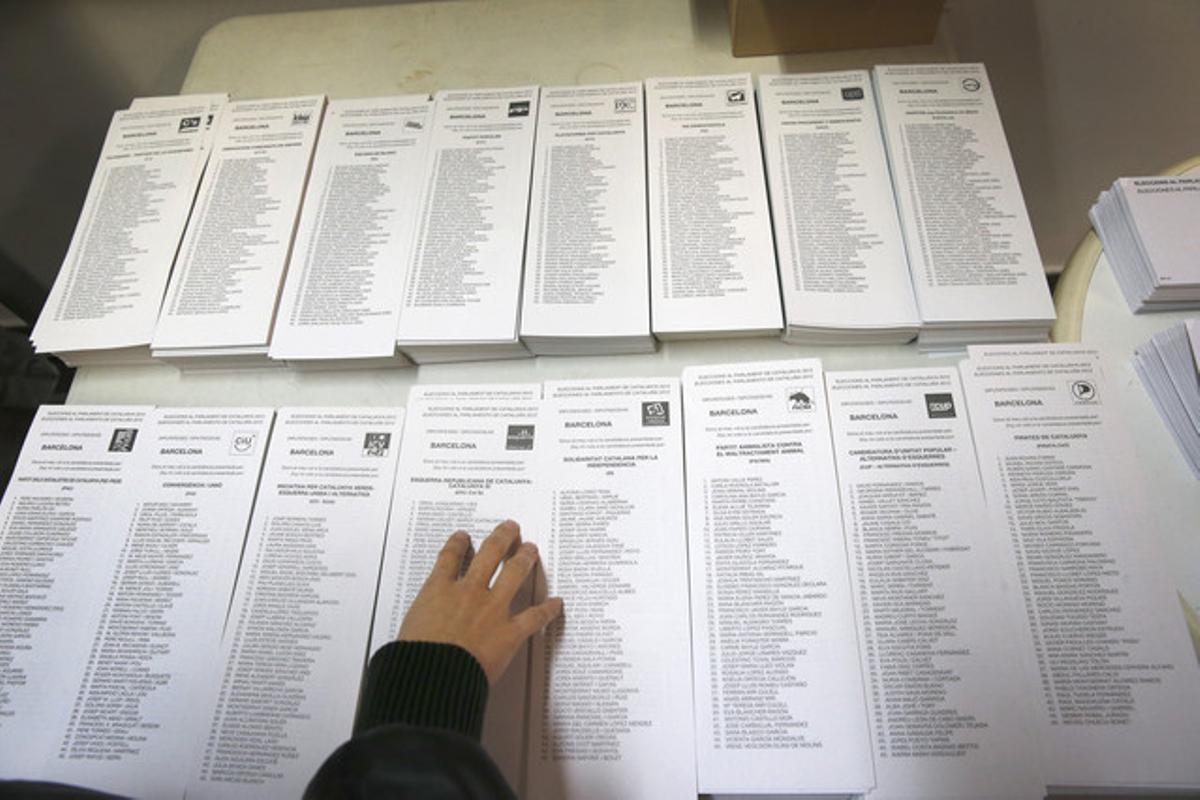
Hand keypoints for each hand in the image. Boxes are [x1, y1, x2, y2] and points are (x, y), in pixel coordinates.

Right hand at [398, 520, 563, 684]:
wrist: (432, 677)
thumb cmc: (417, 659)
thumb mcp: (409, 629)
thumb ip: (422, 620)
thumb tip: (422, 628)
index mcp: (439, 590)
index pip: (449, 558)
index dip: (457, 544)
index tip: (462, 538)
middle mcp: (468, 592)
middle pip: (489, 554)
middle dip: (501, 537)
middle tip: (509, 528)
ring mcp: (492, 609)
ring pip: (514, 573)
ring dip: (525, 558)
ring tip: (530, 549)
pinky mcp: (510, 632)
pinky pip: (534, 617)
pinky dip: (548, 610)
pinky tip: (556, 603)